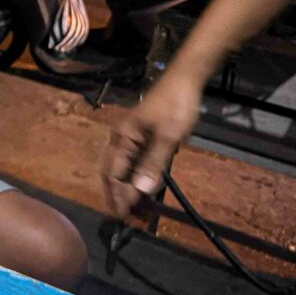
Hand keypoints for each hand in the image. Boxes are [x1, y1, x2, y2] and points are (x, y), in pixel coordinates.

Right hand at [100, 71, 202, 217]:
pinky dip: (133, 175)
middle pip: (110, 170)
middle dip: (115, 193)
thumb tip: (140, 190)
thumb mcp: (168, 136)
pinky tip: (140, 184)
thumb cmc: (176, 106)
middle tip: (122, 214)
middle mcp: (120, 137)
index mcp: (123, 137)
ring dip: (123, 185)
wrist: (185, 79)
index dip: (117, 194)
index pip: (113, 172)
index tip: (122, 215)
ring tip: (129, 204)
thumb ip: (153, 163)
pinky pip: (131, 159)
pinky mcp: (140, 134)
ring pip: (119, 166)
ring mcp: (130, 135)